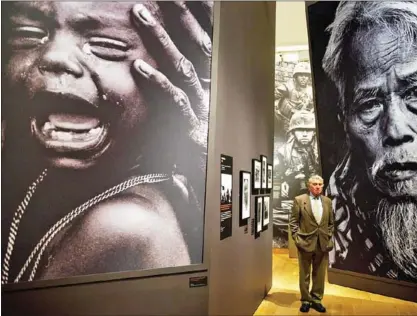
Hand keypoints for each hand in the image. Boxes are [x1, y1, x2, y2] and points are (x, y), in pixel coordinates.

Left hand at [131, 2, 212, 160]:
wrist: (222, 181)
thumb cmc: (211, 145)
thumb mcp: (204, 113)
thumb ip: (191, 91)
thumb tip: (171, 65)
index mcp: (218, 84)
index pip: (207, 43)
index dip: (197, 19)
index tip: (181, 0)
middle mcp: (214, 90)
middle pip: (198, 45)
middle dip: (180, 17)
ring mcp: (205, 106)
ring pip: (183, 65)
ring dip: (162, 39)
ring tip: (142, 16)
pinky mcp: (193, 126)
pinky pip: (175, 99)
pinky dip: (157, 82)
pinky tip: (139, 67)